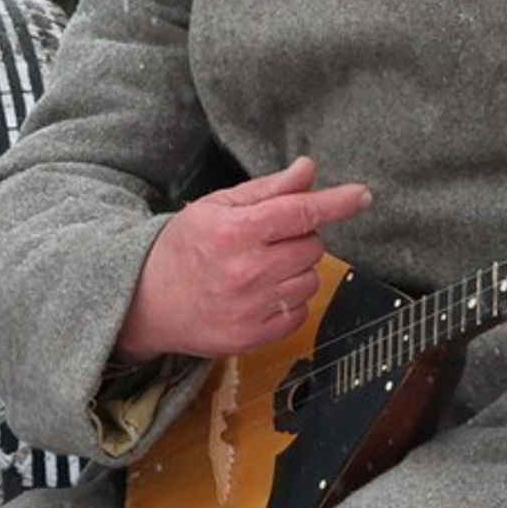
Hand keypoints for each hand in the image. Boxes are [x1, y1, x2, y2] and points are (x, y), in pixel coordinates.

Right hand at [118, 154, 372, 359]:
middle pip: (311, 246)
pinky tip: (261, 293)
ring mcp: (250, 309)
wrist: (144, 302)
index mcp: (235, 232)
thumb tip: (308, 170)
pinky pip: (300, 312)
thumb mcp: (217, 206)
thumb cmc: (182, 248)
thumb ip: (268, 190)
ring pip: (311, 279)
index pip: (301, 212)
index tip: (362, 195)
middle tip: (267, 240)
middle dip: (298, 238)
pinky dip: (289, 299)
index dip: (337, 202)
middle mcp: (246, 272)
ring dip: (296, 270)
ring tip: (261, 268)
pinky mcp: (253, 337)